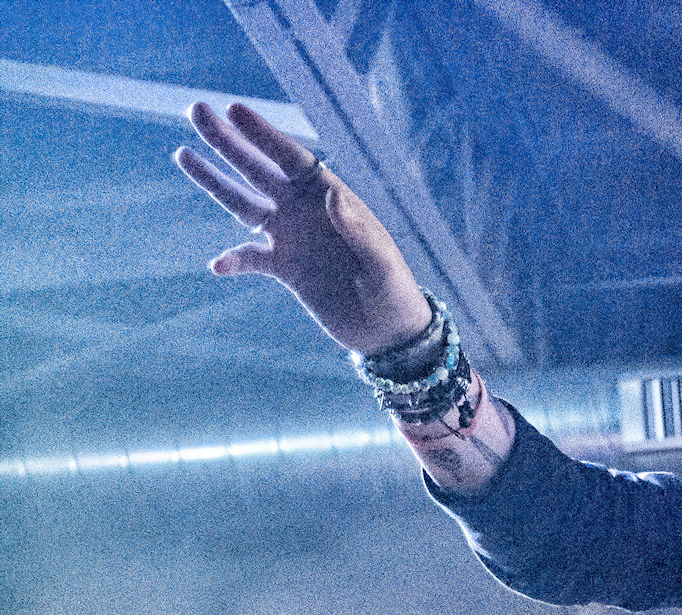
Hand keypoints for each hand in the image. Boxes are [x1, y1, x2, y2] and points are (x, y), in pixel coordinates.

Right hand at [176, 102, 432, 356]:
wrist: (388, 331)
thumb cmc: (393, 290)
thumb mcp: (381, 261)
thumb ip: (358, 230)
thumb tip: (332, 198)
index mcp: (330, 195)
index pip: (291, 158)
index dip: (263, 134)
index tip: (235, 110)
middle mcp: (303, 210)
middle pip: (257, 169)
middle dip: (228, 141)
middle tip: (196, 111)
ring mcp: (291, 237)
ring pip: (243, 204)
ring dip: (214, 181)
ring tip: (183, 154)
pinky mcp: (285, 269)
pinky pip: (250, 259)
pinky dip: (234, 261)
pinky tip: (216, 266)